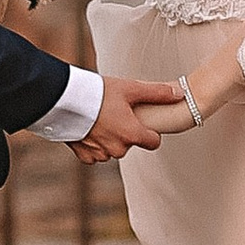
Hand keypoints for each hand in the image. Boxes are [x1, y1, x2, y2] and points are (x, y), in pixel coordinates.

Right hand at [71, 76, 185, 161]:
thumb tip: (181, 95)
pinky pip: (97, 154)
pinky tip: (89, 127)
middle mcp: (118, 149)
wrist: (64, 99)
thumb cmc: (99, 92)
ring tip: (101, 117)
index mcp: (132, 134)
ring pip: (113, 149)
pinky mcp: (85, 156)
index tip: (140, 119)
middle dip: (127, 132)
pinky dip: (95, 144)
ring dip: (110, 138)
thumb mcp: (130, 88)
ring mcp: (101, 154)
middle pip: (131, 144)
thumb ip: (156, 93)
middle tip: (116, 112)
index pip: (153, 142)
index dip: (150, 130)